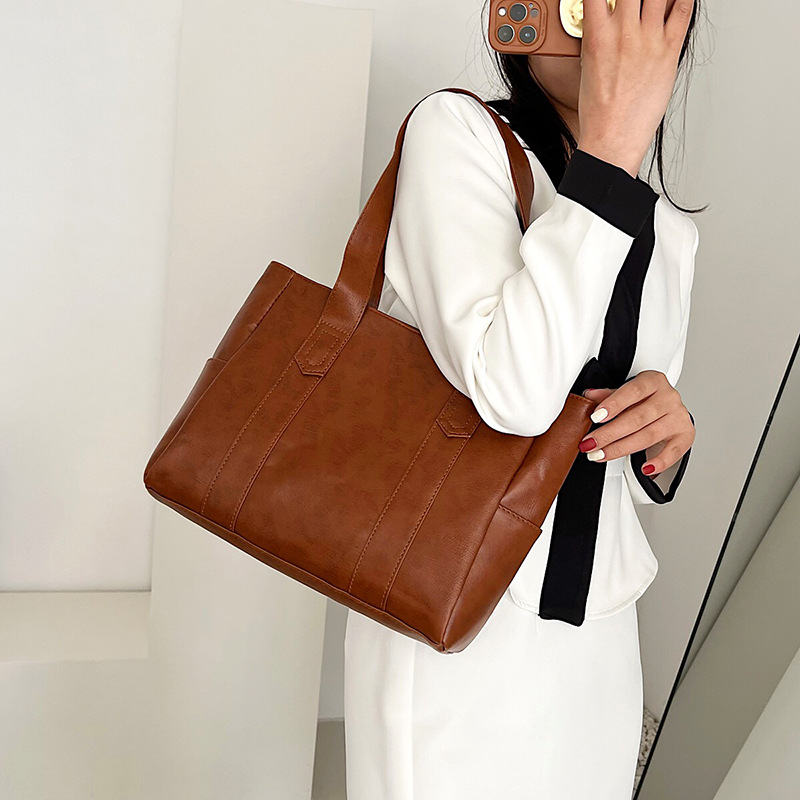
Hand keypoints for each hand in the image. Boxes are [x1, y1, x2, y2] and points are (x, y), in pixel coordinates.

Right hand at [577, 0, 695, 176]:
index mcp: (597, 35)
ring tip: (655, 1)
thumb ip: (600, 37)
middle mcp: (624, 31)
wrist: (613, 138)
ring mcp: (649, 39)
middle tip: (633, 0)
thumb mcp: (588, 68)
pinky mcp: (669, 50)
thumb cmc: (599, 112)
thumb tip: (607, 23)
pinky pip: (684, 10)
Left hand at [578, 370, 694, 474]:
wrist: (668, 407)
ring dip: (622, 448)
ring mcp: (678, 416)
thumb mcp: (625, 392)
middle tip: (591, 443)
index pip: (633, 391)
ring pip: (649, 435)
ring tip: (601, 455)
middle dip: (610, 433)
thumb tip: (588, 396)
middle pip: (637, 418)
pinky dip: (659, 462)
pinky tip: (645, 468)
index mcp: (653, 381)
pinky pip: (674, 452)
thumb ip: (607, 395)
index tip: (596, 417)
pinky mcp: (685, 434)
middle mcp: (668, 398)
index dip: (614, 404)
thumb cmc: (645, 399)